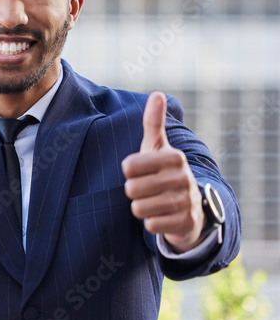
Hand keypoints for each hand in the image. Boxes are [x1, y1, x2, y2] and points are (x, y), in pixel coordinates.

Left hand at [121, 92, 204, 251]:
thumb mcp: (158, 148)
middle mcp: (183, 177)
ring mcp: (186, 201)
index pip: (128, 167)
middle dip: (135, 192)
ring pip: (139, 208)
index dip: (130, 172)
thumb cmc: (165, 173)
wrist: (192, 208)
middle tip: (149, 190)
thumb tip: (157, 94)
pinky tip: (164, 216)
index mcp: (174, 157)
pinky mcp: (185, 223)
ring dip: (142, 208)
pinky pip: (150, 225)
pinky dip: (152, 223)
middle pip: (131, 189)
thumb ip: (154, 123)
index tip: (144, 172)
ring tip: (156, 202)